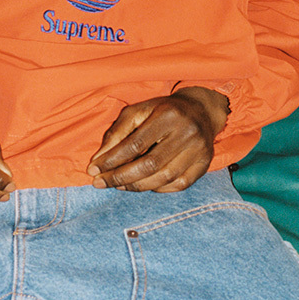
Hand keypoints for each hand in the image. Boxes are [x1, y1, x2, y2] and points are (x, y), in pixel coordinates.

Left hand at [86, 86, 228, 192]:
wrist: (201, 110)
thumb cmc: (162, 110)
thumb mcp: (137, 112)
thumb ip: (116, 133)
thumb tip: (98, 161)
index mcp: (168, 115)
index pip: (135, 144)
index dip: (112, 160)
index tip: (93, 171)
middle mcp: (186, 132)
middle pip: (150, 164)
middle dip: (121, 177)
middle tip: (101, 184)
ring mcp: (199, 150)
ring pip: (164, 178)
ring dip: (136, 186)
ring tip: (118, 185)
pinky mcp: (205, 164)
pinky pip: (179, 185)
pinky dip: (159, 189)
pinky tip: (144, 185)